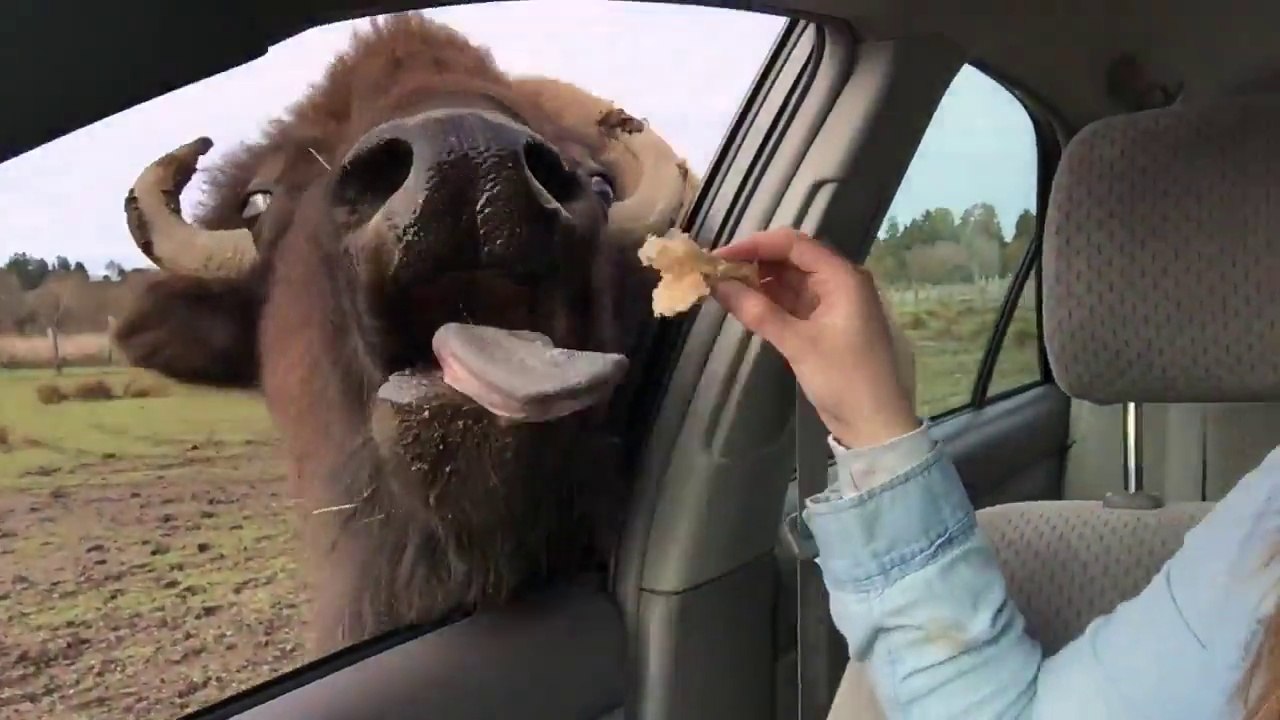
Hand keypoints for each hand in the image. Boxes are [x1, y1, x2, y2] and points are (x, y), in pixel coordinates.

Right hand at [710, 228, 918, 448]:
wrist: (874, 423)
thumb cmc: (844, 378)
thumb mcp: (798, 344)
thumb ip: (757, 311)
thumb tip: (717, 285)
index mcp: (843, 277)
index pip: (794, 244)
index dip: (754, 244)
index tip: (719, 256)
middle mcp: (840, 281)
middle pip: (792, 257)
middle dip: (754, 261)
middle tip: (716, 271)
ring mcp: (833, 302)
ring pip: (791, 279)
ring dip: (759, 280)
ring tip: (723, 286)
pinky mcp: (825, 322)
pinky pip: (794, 300)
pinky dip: (769, 300)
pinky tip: (744, 303)